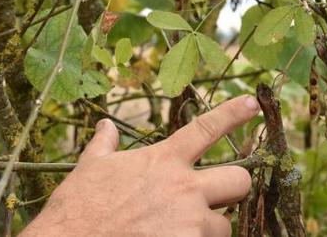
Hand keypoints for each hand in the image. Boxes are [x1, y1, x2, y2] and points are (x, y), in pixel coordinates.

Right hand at [21, 95, 259, 236]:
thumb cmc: (76, 209)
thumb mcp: (90, 169)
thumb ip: (105, 146)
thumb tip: (105, 126)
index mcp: (164, 160)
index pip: (206, 129)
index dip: (232, 114)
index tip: (251, 103)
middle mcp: (184, 187)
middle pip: (240, 181)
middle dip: (231, 191)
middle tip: (209, 201)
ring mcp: (189, 222)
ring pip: (224, 226)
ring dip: (206, 231)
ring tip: (172, 232)